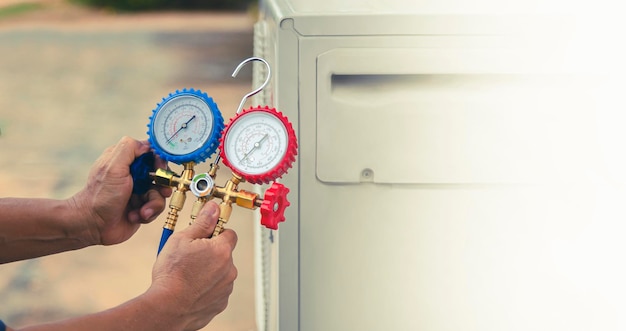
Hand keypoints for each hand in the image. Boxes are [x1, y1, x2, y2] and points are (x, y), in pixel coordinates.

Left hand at [73, 136, 171, 245]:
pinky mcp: (142, 207)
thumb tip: (147, 145)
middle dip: (162, 185)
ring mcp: (138, 192)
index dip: (159, 160)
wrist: (93, 226)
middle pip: (160, 174)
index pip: (150, 153)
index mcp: (125, 161)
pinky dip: (148, 213)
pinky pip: (156, 208)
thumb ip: (128, 148)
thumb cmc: (100, 197)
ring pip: (160, 193)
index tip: (160, 169)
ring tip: (142, 211)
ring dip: (153, 203)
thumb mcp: (113, 167)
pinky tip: (134, 216)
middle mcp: (133, 175)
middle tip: (161, 191)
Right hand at [148, 201, 237, 330]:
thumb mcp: (181, 240)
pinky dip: (206, 288)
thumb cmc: (172, 274)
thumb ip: (201, 223)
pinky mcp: (220, 303)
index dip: (216, 232)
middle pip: (224, 254)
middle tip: (191, 256)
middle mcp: (229, 269)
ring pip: (220, 272)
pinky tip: (191, 289)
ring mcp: (226, 288)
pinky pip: (216, 290)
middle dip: (210, 253)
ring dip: (209, 271)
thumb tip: (213, 208)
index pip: (229, 233)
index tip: (204, 235)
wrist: (166, 309)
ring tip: (188, 275)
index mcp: (222, 250)